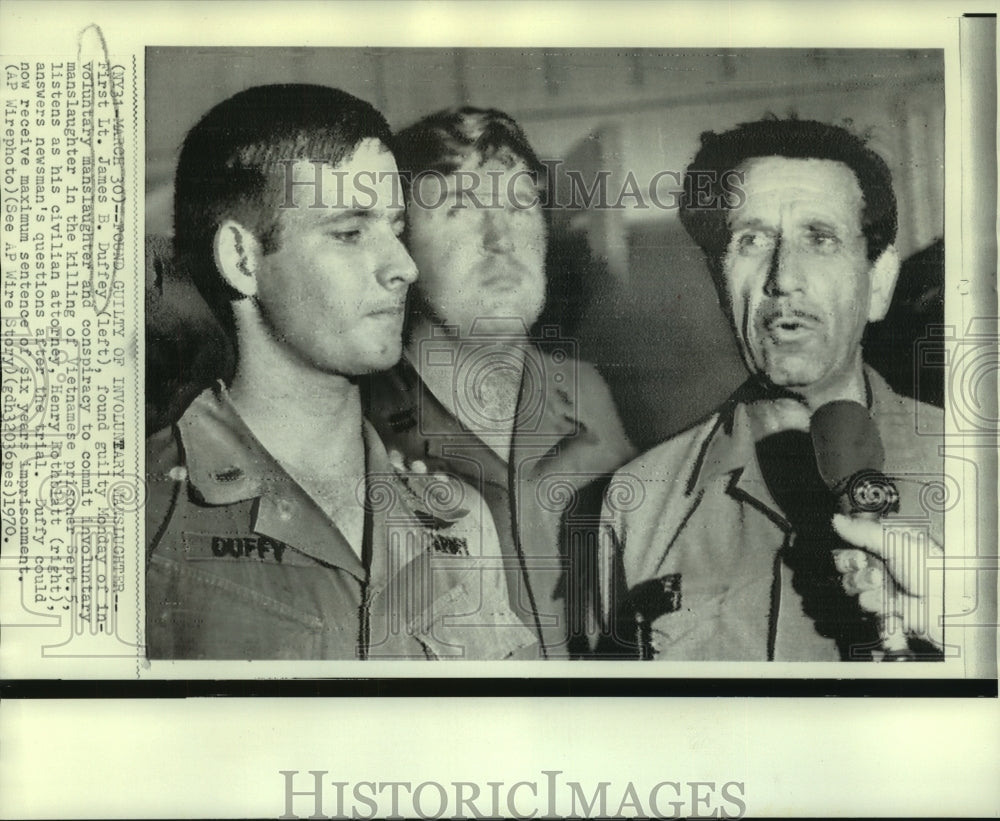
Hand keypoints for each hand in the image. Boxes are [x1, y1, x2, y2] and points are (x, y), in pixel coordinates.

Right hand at [831, 514, 944, 652]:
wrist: (948, 605)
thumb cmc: (933, 570)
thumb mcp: (899, 544)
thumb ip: (865, 531)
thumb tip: (836, 519)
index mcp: (883, 542)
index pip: (849, 540)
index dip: (847, 548)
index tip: (857, 554)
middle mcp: (877, 561)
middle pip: (843, 563)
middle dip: (852, 568)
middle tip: (868, 570)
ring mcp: (878, 585)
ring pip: (849, 584)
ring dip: (863, 586)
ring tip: (882, 587)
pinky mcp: (879, 606)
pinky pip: (861, 605)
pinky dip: (873, 604)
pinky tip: (889, 604)